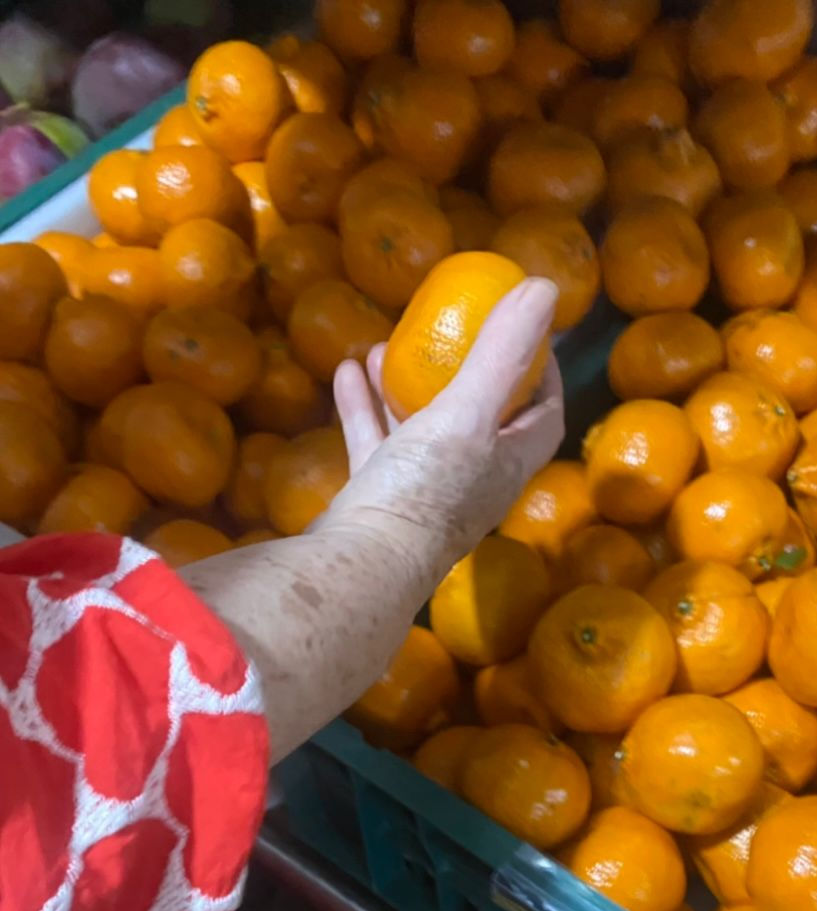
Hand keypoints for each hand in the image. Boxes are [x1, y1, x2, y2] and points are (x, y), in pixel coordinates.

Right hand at [326, 277, 562, 580]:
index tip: (526, 331)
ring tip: (388, 344)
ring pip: (420, 429)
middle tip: (448, 329)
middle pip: (480, 419)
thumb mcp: (468, 412)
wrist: (360, 565)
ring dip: (406, 385)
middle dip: (464, 370)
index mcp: (507, 464)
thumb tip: (545, 286)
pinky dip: (364, 407)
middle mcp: (471, 481)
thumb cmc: (425, 491)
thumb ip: (503, 353)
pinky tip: (347, 371)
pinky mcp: (378, 500)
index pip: (544, 416)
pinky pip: (374, 445)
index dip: (544, 373)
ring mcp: (422, 494)